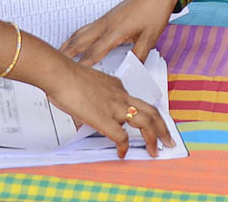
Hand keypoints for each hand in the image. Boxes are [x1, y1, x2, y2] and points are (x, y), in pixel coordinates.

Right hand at [44, 58, 171, 157]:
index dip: (146, 116)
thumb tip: (84, 117)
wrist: (60, 74)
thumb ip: (91, 102)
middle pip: (151, 111)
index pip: (137, 103)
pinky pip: (121, 136)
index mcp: (117, 87)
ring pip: (145, 122)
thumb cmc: (67, 78)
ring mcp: (115, 107)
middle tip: (168, 139)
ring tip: (155, 150)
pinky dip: (124, 146)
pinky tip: (123, 153)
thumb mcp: (87, 87)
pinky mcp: (105, 118)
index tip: (149, 125)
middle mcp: (121, 95)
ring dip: (153, 137)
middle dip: (162, 127)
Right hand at [61, 0, 176, 66]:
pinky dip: (76, 36)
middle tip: (55, 66)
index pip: (94, 53)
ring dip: (69, 44)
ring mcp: (105, 19)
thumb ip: (139, 55)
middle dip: (67, 55)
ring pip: (81, 33)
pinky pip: (86, 28)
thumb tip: (132, 70)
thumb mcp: (150, 37)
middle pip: (80, 42)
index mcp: (115, 31)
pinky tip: (76, 40)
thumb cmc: (154, 10)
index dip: (82, 66)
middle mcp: (106, 25)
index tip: (73, 77)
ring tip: (59, 55)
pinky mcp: (108, 16)